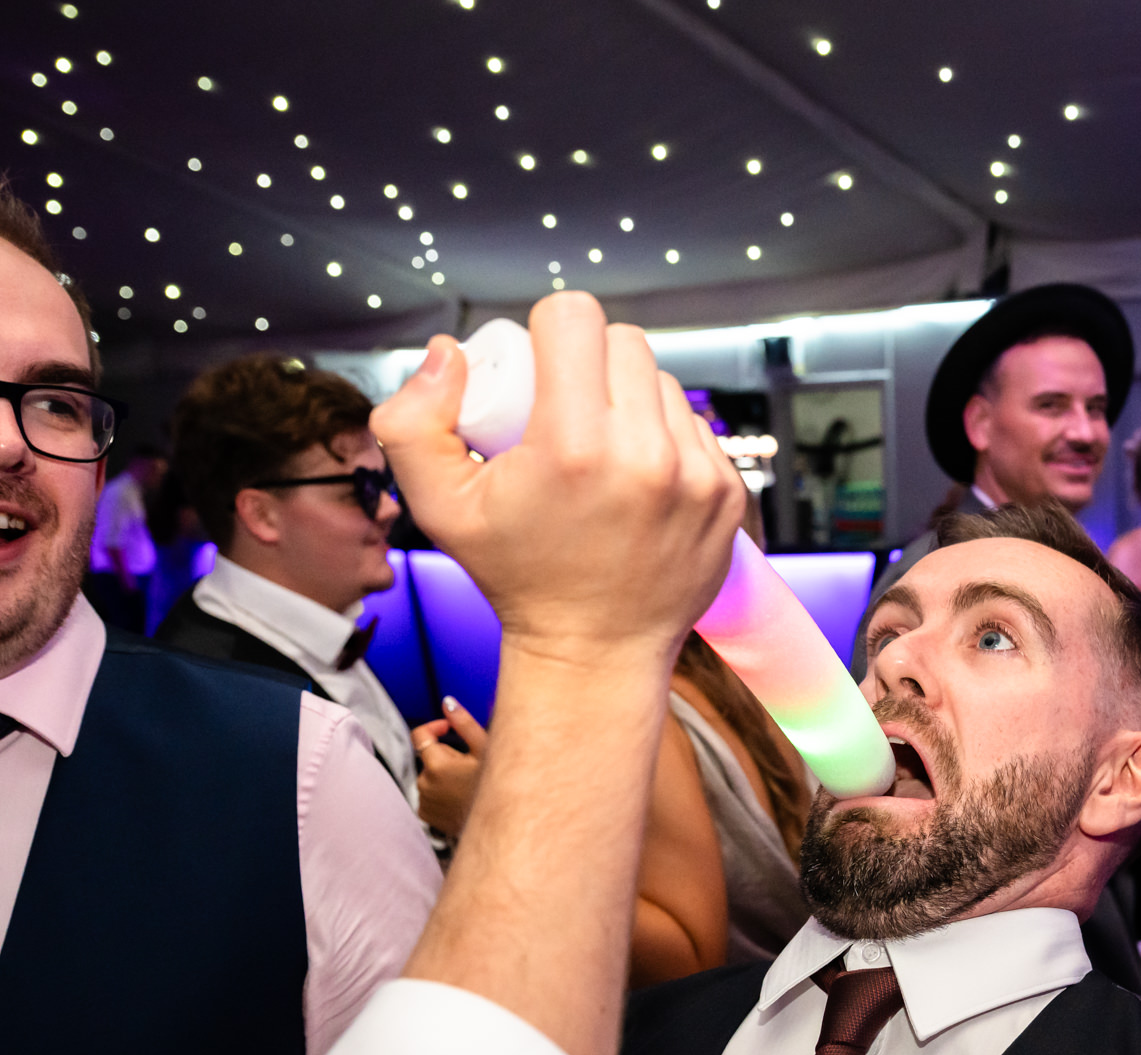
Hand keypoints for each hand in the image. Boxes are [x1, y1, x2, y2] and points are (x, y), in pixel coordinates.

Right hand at [371, 293, 741, 668]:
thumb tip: (447, 354)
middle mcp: (646, 455)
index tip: (536, 371)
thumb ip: (413, 422)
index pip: (575, 317)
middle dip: (588, 362)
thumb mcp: (438, 508)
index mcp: (575, 447)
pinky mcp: (728, 493)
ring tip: (601, 446)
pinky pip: (694, 425)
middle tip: (563, 409)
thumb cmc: (517, 578)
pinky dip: (665, 437)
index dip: (547, 332)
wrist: (594, 651)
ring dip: (630, 397)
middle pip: (621, 340)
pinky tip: (637, 475)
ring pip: (662, 380)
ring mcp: (697, 475)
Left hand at [411, 696, 486, 838]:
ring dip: (444, 774)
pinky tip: (459, 797)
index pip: (420, 734)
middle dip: (446, 755)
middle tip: (471, 765)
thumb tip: (447, 702)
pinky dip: (440, 792)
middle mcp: (424, 783)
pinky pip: (428, 793)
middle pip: (429, 756)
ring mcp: (424, 800)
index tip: (448, 728)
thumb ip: (463, 723)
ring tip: (467, 783)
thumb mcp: (485, 750)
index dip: (435, 727)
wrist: (500, 823)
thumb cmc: (496, 786)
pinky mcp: (426, 814)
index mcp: (437, 764)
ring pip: (430, 775)